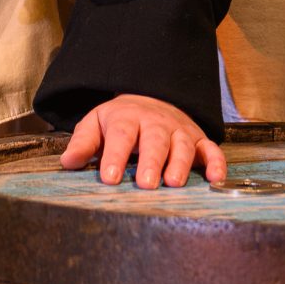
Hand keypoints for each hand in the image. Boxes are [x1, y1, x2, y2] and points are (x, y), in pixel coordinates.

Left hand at [58, 94, 228, 188]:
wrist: (151, 99)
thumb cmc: (121, 120)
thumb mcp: (96, 123)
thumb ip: (84, 142)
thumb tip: (68, 162)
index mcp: (127, 118)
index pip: (121, 135)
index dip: (115, 156)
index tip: (109, 178)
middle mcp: (156, 123)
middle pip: (155, 140)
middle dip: (151, 162)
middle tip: (145, 184)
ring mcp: (179, 131)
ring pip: (183, 146)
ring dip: (180, 164)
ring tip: (173, 183)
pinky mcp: (198, 139)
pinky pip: (211, 149)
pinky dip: (216, 162)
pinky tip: (215, 178)